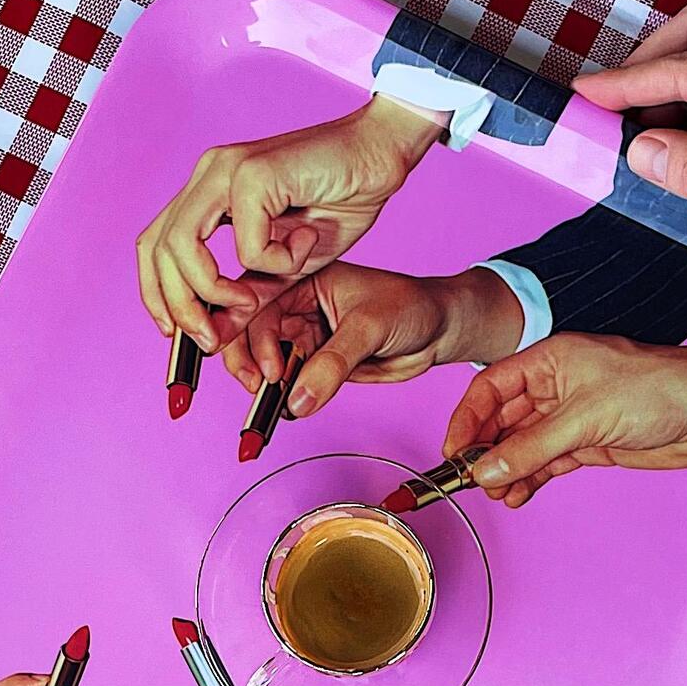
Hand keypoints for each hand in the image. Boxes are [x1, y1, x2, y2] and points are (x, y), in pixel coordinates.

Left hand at [135, 96, 446, 346]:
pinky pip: (245, 242)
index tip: (175, 333)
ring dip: (214, 290)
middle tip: (211, 339)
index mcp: (209, 190)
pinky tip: (305, 247)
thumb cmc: (341, 200)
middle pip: (158, 248)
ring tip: (253, 301)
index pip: (155, 243)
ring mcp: (228, 169)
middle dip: (179, 304)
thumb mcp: (287, 266)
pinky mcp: (255, 172)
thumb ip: (249, 296)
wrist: (382, 152)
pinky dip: (274, 263)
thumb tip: (212, 339)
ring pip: (182, 244)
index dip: (155, 292)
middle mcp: (209, 174)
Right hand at [215, 260, 523, 416]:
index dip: (247, 332)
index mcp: (303, 278)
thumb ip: (333, 363)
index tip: (261, 366)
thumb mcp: (369, 327)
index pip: (257, 300)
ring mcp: (304, 335)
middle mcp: (296, 305)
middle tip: (261, 387)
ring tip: (273, 402)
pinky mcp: (315, 363)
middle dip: (247, 361)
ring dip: (263, 384)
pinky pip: (289, 382)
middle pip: (250, 331)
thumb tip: (298, 399)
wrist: (439, 330)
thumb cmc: (410, 307)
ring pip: (265, 360)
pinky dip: (283, 397)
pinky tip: (289, 407)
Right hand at [439, 333, 686, 507]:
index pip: (490, 387)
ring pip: (522, 445)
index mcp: (549, 360)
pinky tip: (517, 496)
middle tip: (470, 481)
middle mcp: (555, 386)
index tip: (452, 452)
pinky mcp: (588, 443)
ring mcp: (571, 416)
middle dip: (484, 450)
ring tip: (498, 494)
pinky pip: (546, 462)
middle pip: (502, 419)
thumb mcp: (585, 418)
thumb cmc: (658, 390)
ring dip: (506, 470)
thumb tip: (486, 469)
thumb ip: (531, 447)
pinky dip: (529, 479)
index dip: (467, 418)